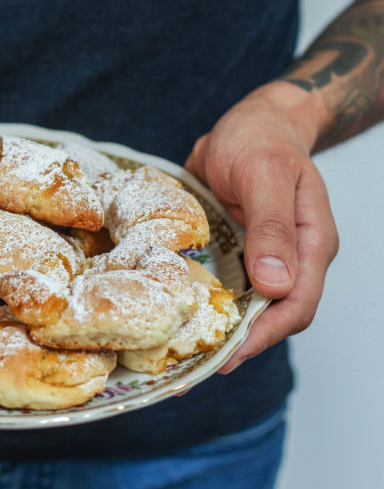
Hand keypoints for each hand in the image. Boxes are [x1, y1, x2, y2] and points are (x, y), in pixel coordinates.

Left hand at [185, 83, 338, 372]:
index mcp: (310, 244)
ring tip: (181, 353)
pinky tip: (177, 316)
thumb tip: (276, 284)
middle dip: (239, 344)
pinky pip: (225, 286)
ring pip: (248, 307)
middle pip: (273, 316)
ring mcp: (262, 257)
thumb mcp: (265, 175)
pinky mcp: (237, 251)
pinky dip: (206, 305)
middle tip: (194, 367)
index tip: (228, 356)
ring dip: (220, 330)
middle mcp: (290, 258)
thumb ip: (272, 226)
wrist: (252, 121)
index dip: (264, 335)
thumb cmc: (263, 139)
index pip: (296, 305)